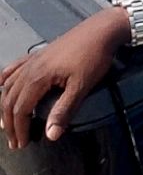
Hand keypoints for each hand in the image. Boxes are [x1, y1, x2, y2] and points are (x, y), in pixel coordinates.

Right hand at [0, 8, 129, 149]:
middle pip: (10, 100)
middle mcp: (30, 68)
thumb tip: (51, 135)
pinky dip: (6, 79)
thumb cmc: (93, 56)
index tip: (22, 144)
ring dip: (6, 106)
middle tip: (15, 141)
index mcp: (38, 77)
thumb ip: (64, 110)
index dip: (19, 129)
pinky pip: (15, 67)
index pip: (20, 110)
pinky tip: (2, 85)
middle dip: (10, 123)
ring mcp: (33, 59)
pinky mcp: (39, 53)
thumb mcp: (81, 86)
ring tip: (8, 123)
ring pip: (9, 86)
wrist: (101, 30)